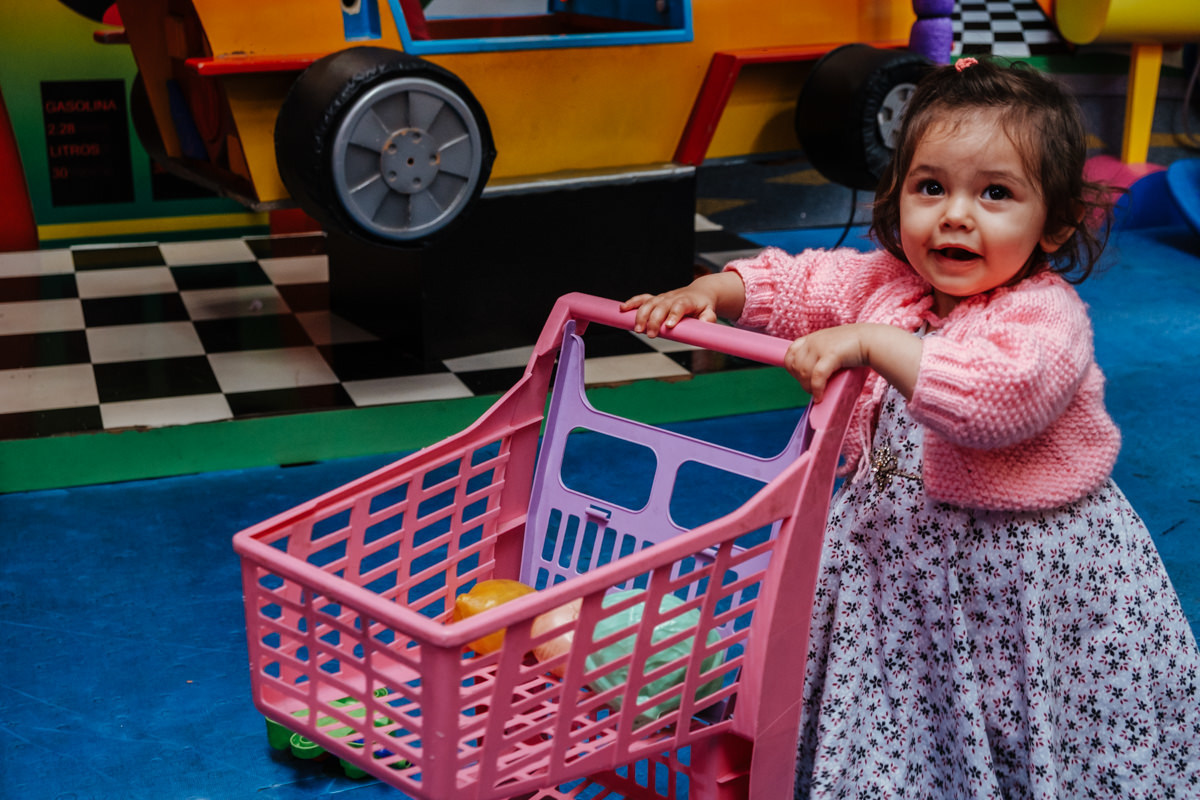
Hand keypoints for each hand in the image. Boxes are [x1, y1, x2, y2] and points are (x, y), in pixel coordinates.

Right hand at [621, 272, 745, 336]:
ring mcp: (662, 298)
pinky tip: (622, 309)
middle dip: (654, 320)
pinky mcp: (656, 299)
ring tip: (637, 330)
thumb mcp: (710, 311)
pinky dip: (632, 303)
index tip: (669, 326)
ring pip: (649, 304)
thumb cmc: (703, 306)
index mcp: (686, 301)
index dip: (674, 315)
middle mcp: (672, 298)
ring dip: (641, 316)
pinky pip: (642, 299)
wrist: (699, 292)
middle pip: (661, 307)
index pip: (679, 306)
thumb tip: (705, 324)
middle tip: (651, 335)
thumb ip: (708, 318)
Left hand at [785, 323, 921, 401]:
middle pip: (795, 365)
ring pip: (804, 372)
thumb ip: (821, 356)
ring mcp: (821, 346)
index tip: (802, 378)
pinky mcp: (831, 354)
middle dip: (801, 380)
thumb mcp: (833, 347)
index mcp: (812, 338)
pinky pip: (816, 376)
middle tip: (813, 389)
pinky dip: (816, 389)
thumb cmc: (857, 348)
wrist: (874, 340)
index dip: (792, 369)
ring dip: (809, 388)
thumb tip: (813, 379)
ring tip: (818, 394)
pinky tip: (820, 397)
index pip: (789, 353)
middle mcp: (813, 340)